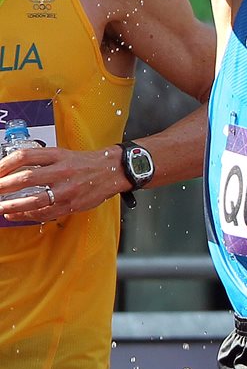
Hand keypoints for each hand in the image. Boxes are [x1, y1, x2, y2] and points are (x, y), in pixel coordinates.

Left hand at [0, 144, 125, 222]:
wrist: (113, 171)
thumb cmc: (87, 163)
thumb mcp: (63, 154)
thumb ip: (41, 160)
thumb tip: (13, 170)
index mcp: (58, 155)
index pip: (25, 156)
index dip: (5, 164)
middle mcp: (62, 171)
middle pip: (25, 178)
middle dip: (3, 186)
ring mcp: (67, 189)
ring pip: (33, 200)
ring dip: (11, 205)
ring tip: (0, 207)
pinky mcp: (71, 204)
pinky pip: (44, 213)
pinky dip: (26, 215)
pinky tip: (14, 214)